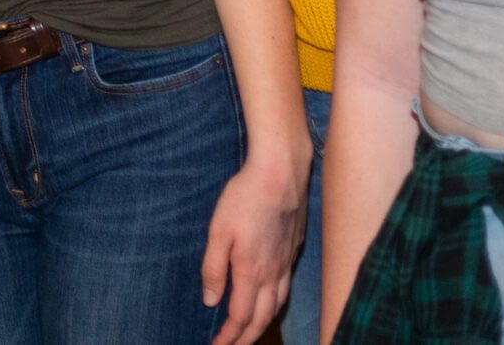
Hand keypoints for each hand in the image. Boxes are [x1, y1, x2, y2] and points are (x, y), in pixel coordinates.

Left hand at [201, 144, 307, 344]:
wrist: (280, 174)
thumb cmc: (244, 199)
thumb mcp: (218, 231)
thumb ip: (213, 268)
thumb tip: (211, 301)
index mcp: (251, 272)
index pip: (241, 317)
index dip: (229, 337)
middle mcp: (272, 274)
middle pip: (261, 318)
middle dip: (246, 338)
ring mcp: (285, 264)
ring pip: (277, 306)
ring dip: (262, 325)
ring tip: (249, 333)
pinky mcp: (293, 252)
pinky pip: (286, 290)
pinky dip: (275, 306)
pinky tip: (269, 302)